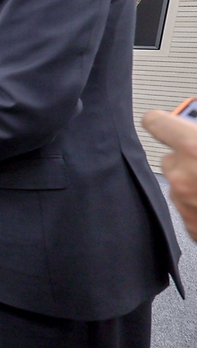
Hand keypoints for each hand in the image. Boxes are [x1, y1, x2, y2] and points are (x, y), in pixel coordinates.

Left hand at [142, 109, 196, 241]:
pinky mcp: (191, 227)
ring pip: (178, 183)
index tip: (163, 119)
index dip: (162, 120)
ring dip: (194, 183)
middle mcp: (182, 176)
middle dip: (187, 157)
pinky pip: (188, 206)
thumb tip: (191, 125)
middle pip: (169, 157)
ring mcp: (183, 203)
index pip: (155, 122)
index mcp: (194, 149)